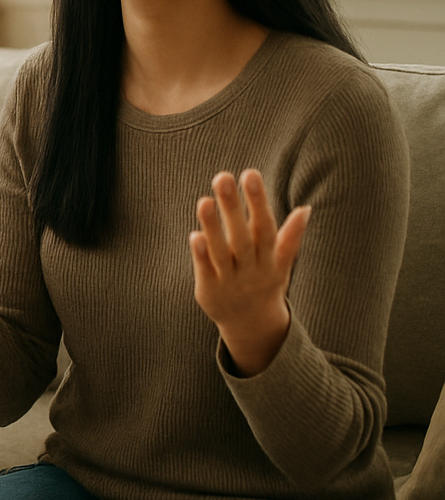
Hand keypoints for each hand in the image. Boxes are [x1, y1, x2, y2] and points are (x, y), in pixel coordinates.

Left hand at [190, 169, 306, 376]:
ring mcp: (231, 281)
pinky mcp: (210, 291)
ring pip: (222, 252)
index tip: (250, 173)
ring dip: (213, 227)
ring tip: (204, 200)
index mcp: (270, 258)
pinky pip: (206, 271)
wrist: (252, 326)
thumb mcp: (281, 263)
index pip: (265, 226)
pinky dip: (201, 255)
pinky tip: (193, 235)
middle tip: (222, 176)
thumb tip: (306, 209)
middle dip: (234, 207)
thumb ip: (290, 237)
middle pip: (243, 236)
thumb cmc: (264, 283)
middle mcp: (251, 269)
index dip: (258, 201)